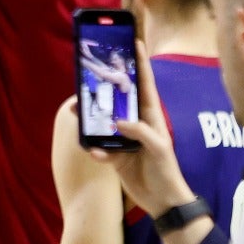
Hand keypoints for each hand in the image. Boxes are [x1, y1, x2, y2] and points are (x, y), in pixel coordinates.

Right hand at [89, 41, 193, 215]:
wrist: (162, 201)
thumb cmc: (167, 171)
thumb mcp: (159, 149)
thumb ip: (140, 132)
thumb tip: (118, 121)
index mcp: (150, 116)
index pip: (145, 84)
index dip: (140, 64)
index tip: (134, 43)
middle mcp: (135, 123)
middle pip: (116, 99)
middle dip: (102, 88)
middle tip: (86, 78)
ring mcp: (123, 138)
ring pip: (102, 121)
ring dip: (89, 118)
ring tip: (76, 113)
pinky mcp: (114, 155)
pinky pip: (99, 147)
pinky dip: (95, 149)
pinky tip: (95, 153)